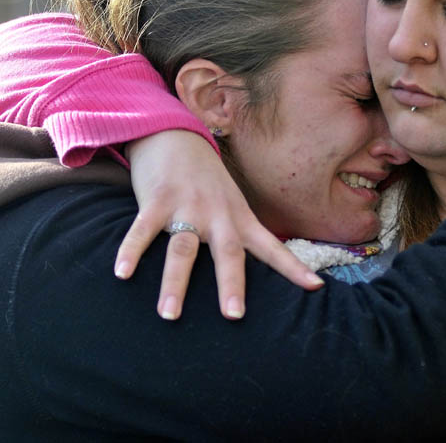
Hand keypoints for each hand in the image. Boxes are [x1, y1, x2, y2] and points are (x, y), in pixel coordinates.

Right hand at [114, 130, 324, 320]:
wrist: (176, 136)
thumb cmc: (207, 182)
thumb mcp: (232, 205)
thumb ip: (242, 237)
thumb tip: (265, 272)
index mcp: (239, 219)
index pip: (272, 248)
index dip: (294, 268)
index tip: (317, 288)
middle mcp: (217, 215)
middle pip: (227, 253)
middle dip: (231, 284)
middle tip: (234, 316)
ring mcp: (187, 207)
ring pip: (182, 249)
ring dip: (175, 282)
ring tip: (169, 314)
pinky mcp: (156, 200)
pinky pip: (142, 230)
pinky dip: (132, 251)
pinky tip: (122, 274)